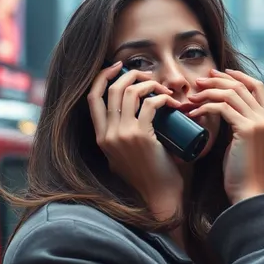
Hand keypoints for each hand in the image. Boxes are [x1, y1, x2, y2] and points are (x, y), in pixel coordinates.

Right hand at [87, 62, 183, 220]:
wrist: (159, 198)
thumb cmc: (148, 175)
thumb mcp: (123, 155)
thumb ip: (120, 137)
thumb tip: (131, 112)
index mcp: (101, 137)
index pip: (92, 97)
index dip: (102, 76)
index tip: (117, 66)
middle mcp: (108, 134)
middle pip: (112, 89)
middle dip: (131, 74)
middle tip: (148, 76)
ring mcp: (123, 135)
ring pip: (131, 92)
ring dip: (150, 84)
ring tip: (163, 89)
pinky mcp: (141, 136)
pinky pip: (151, 104)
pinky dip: (162, 96)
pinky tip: (172, 101)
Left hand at [188, 68, 263, 204]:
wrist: (247, 191)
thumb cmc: (240, 170)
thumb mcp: (242, 141)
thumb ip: (238, 123)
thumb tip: (220, 107)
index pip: (256, 86)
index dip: (238, 76)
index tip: (219, 73)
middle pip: (241, 86)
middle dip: (217, 80)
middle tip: (199, 82)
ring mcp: (259, 122)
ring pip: (230, 94)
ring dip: (207, 92)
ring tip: (192, 98)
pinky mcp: (247, 129)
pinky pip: (222, 108)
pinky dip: (205, 107)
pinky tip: (194, 113)